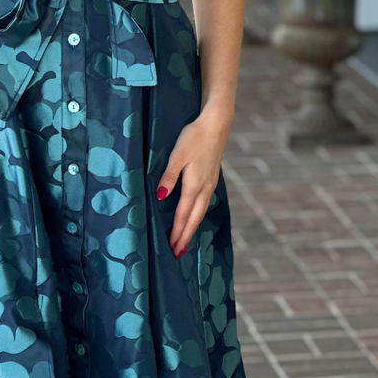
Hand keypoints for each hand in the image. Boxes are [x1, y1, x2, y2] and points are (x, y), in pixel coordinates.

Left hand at [155, 109, 231, 256]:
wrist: (216, 124)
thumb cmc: (195, 137)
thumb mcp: (177, 155)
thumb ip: (168, 177)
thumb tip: (160, 198)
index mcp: (194, 185)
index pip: (184, 215)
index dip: (178, 232)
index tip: (172, 248)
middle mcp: (204, 188)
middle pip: (194, 218)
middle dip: (185, 236)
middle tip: (178, 253)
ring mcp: (210, 183)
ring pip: (200, 212)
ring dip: (192, 227)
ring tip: (185, 240)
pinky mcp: (211, 178)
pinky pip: (204, 203)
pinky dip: (197, 215)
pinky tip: (194, 216)